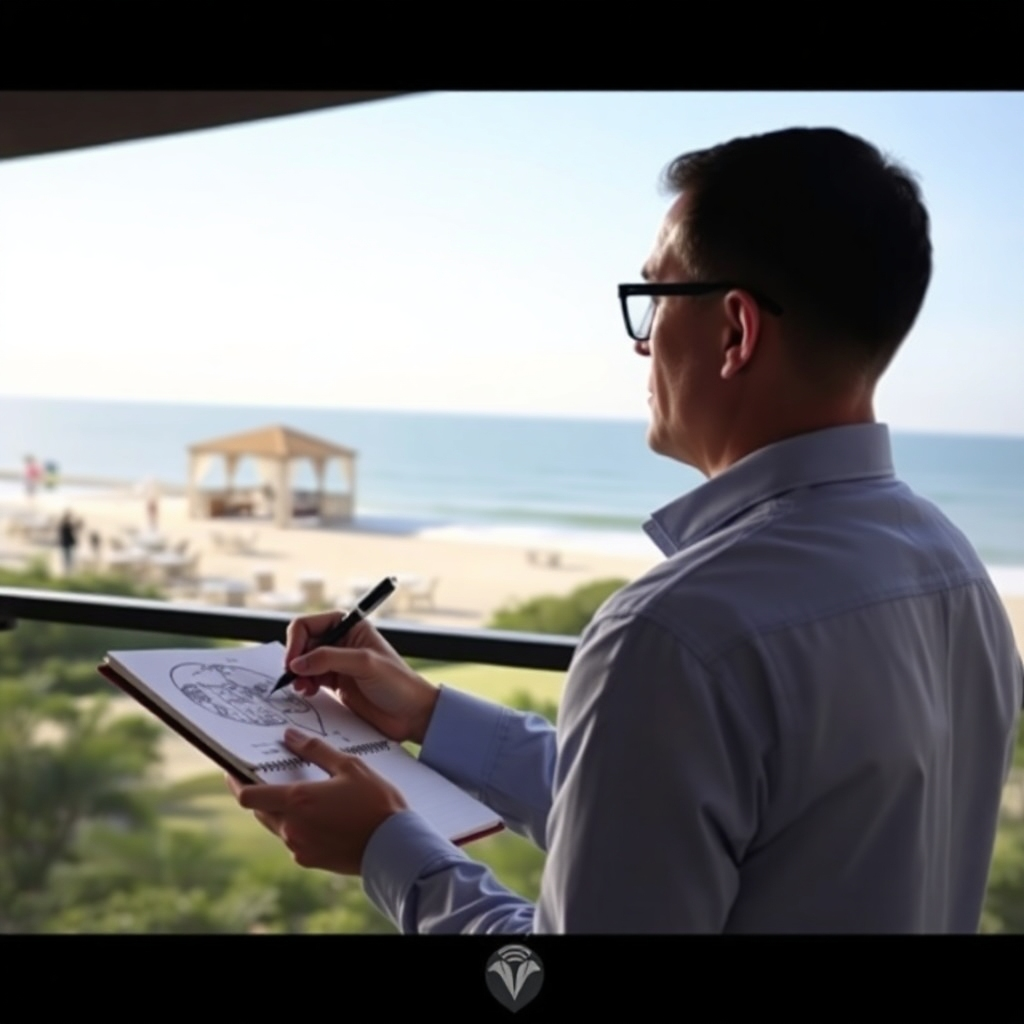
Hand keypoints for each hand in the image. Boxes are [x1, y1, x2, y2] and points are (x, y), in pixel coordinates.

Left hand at [227, 728, 407, 874]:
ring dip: (280, 809)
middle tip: (270, 776)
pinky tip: (319, 815)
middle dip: (261, 793)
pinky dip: (297, 825)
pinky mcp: (309, 860)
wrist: (394, 847)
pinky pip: (293, 839)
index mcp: (297, 801)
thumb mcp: (349, 766)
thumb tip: (288, 736)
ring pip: (276, 824)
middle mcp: (291, 827)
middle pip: (259, 810)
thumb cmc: (375, 802)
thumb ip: (316, 750)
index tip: (233, 771)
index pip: (248, 796)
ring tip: (302, 794)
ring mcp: (298, 847)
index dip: (235, 782)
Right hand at [284, 612, 439, 744]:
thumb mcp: (364, 664)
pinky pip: (309, 680)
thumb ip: (329, 659)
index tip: (292, 662)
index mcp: (350, 626)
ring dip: (297, 674)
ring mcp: (337, 664)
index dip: (295, 642)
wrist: (412, 714)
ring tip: (303, 688)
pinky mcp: (336, 684)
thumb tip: (296, 663)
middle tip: (293, 678)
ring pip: (303, 663)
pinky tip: (308, 692)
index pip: (308, 624)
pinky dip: (304, 685)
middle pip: (302, 644)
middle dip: (294, 660)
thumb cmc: (398, 683)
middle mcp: (341, 642)